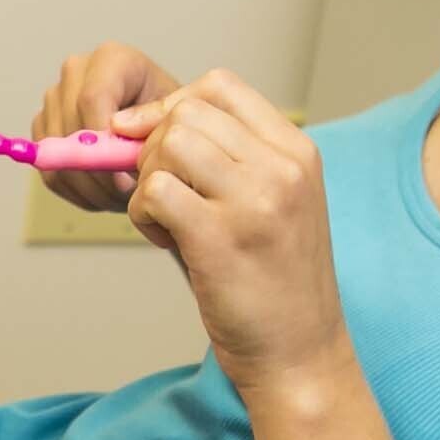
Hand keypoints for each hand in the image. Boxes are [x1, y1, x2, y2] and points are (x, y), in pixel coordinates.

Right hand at [38, 44, 182, 213]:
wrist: (160, 125)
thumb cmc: (172, 119)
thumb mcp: (175, 121)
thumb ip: (150, 135)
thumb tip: (118, 164)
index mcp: (110, 59)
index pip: (91, 99)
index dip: (103, 145)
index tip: (125, 180)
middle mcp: (75, 73)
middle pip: (70, 130)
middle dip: (100, 174)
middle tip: (130, 197)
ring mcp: (54, 100)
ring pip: (57, 158)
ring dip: (91, 189)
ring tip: (123, 197)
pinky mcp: (43, 129)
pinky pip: (50, 173)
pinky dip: (78, 193)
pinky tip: (106, 193)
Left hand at [123, 69, 352, 400]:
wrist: (300, 353)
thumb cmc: (275, 280)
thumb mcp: (275, 203)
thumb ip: (230, 158)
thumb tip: (140, 124)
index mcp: (297, 152)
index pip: (221, 86)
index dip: (172, 105)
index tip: (151, 138)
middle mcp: (282, 168)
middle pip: (186, 112)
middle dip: (155, 148)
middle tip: (166, 195)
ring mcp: (254, 201)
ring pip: (167, 145)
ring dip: (149, 181)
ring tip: (170, 221)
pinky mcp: (219, 237)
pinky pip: (153, 192)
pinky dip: (143, 215)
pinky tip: (169, 241)